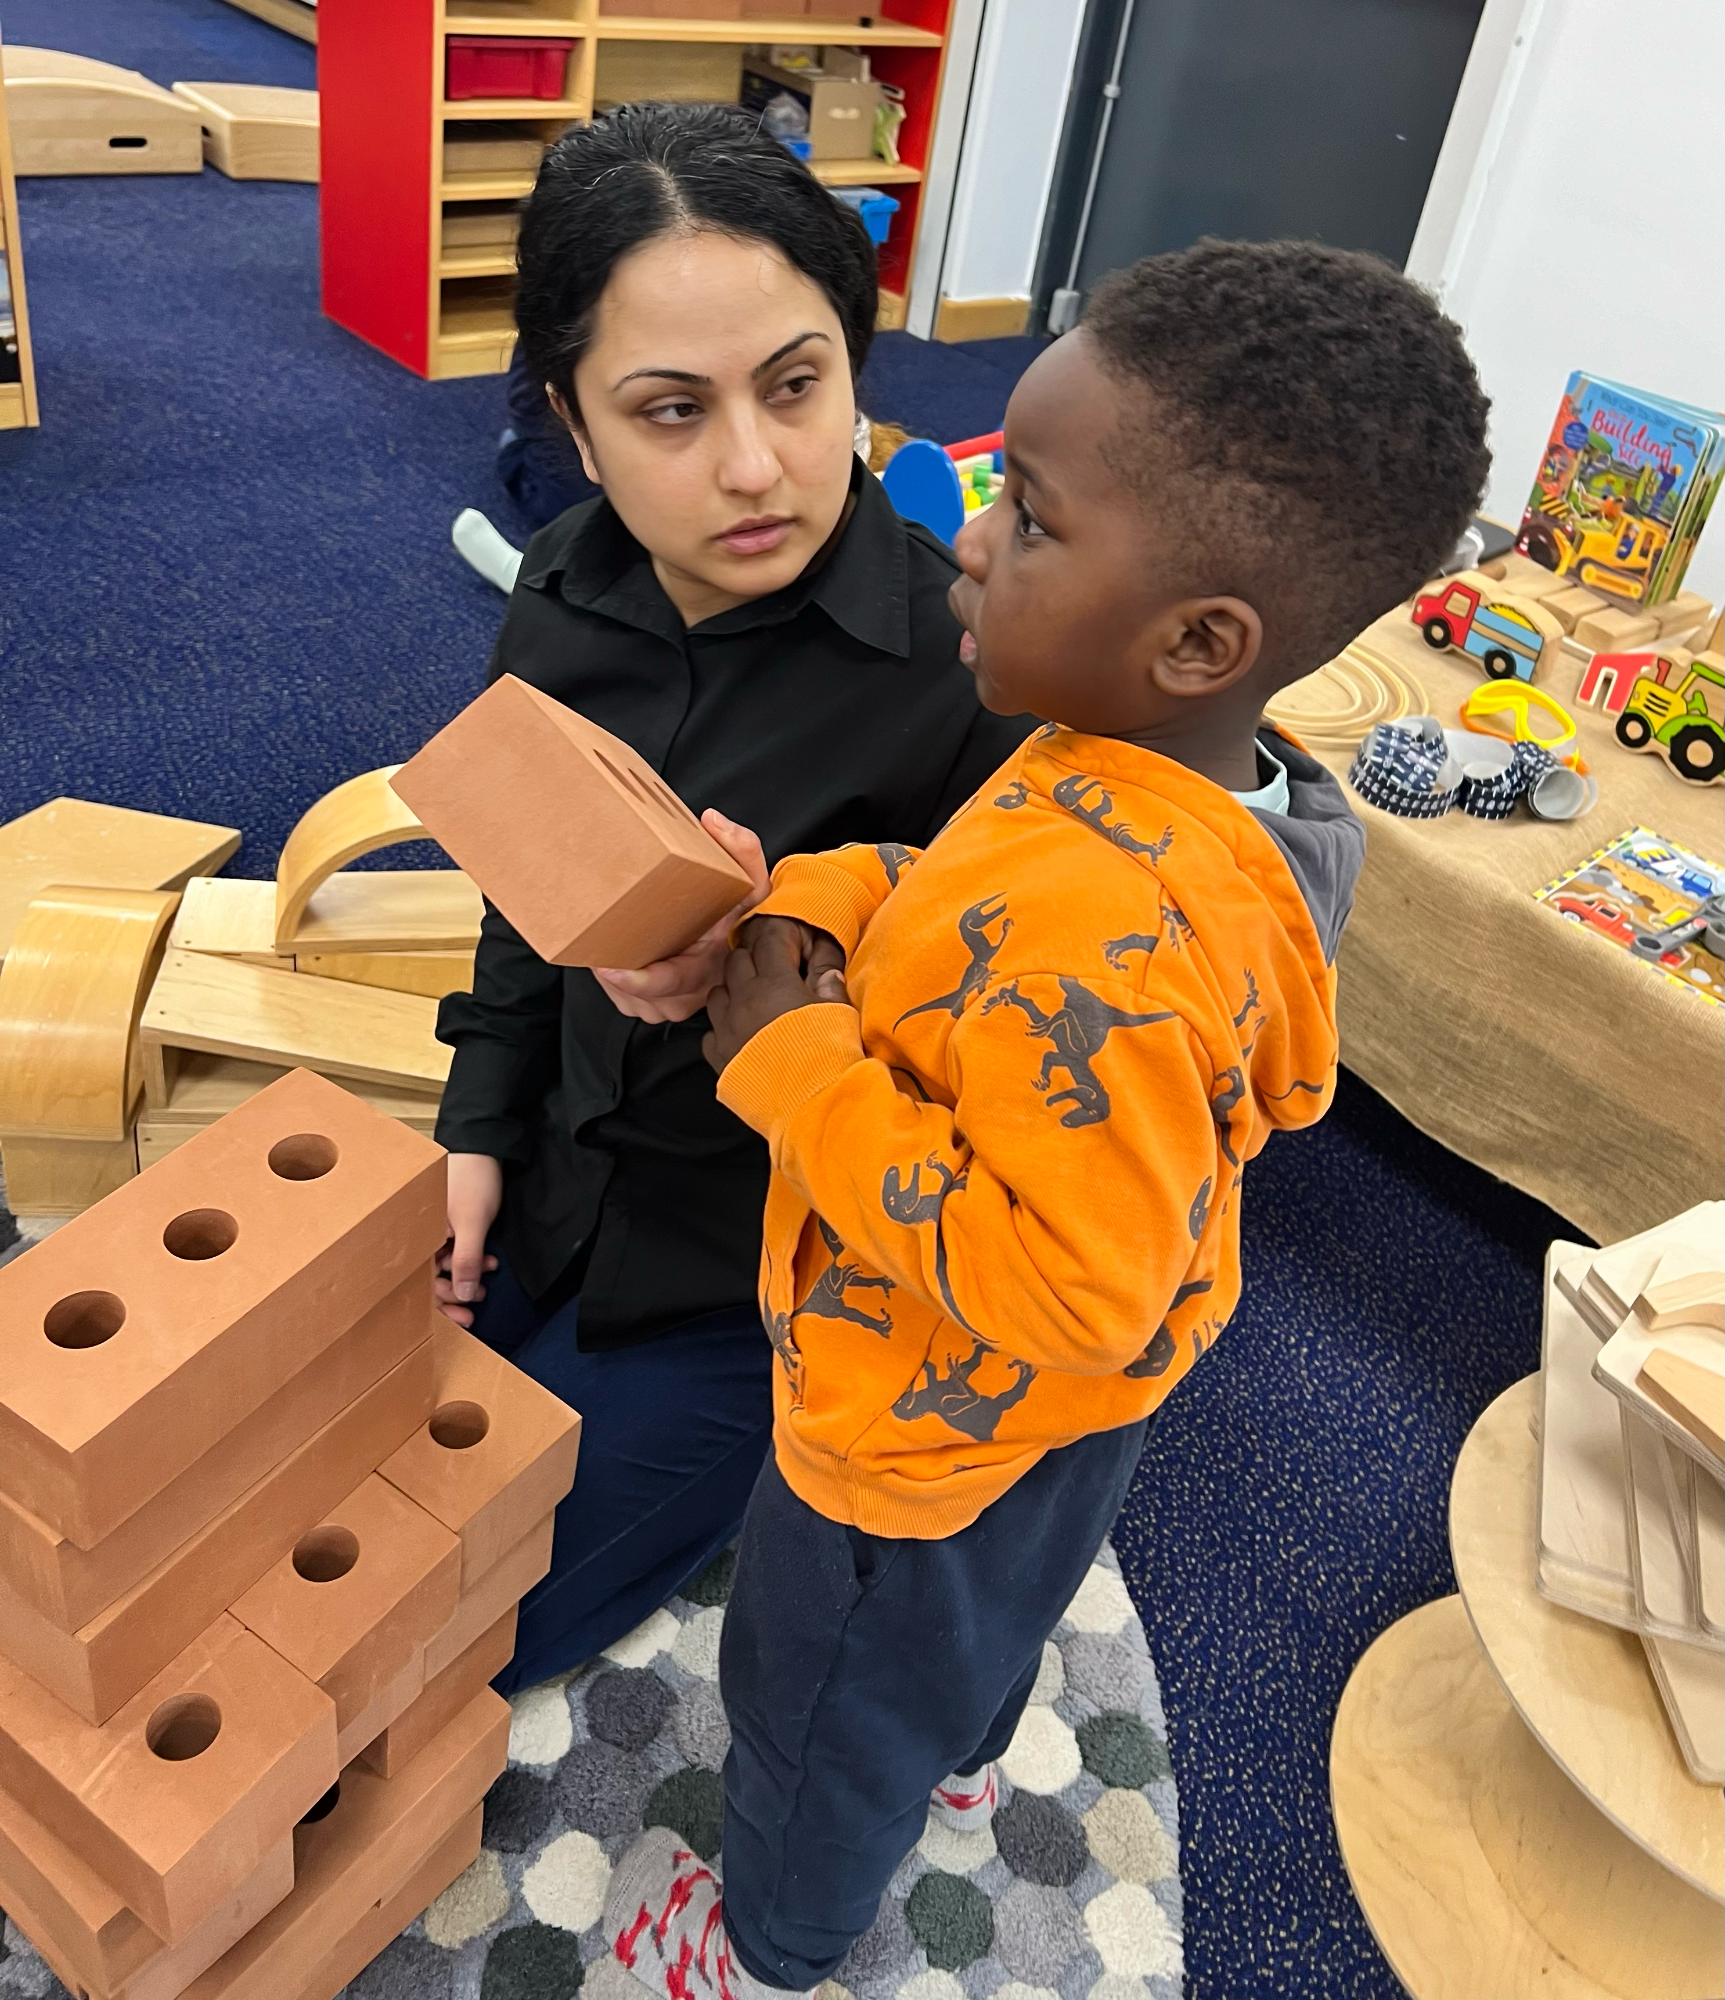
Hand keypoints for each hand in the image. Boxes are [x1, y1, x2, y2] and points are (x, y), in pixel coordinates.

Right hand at [436, 1152, 502, 1326]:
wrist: (485, 1147)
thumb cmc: (473, 1180)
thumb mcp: (472, 1224)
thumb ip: (466, 1261)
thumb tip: (461, 1296)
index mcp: (417, 1236)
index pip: (420, 1281)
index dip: (441, 1303)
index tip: (463, 1316)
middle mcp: (421, 1235)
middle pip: (430, 1278)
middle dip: (454, 1294)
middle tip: (474, 1307)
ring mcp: (436, 1230)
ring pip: (445, 1266)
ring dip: (466, 1277)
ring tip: (485, 1285)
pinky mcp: (452, 1224)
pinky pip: (456, 1251)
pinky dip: (472, 1260)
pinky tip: (489, 1261)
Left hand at [592, 810, 768, 1022]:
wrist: (733, 945)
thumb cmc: (736, 916)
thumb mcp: (749, 883)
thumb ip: (743, 850)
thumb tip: (713, 821)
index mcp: (710, 969)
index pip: (668, 984)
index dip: (637, 981)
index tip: (609, 969)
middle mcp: (689, 997)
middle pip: (635, 991)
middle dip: (613, 965)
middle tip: (598, 936)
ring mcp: (668, 1007)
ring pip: (623, 994)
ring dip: (612, 968)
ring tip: (614, 937)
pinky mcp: (649, 1009)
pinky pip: (620, 997)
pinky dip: (614, 976)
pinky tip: (622, 952)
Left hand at [702, 917, 849, 1073]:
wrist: (810, 1103)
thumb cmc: (828, 1056)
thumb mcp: (838, 1011)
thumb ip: (829, 982)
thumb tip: (825, 967)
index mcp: (775, 982)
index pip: (769, 940)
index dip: (780, 937)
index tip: (792, 947)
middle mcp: (744, 999)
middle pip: (736, 960)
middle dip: (753, 959)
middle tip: (772, 972)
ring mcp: (726, 1027)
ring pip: (717, 992)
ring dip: (733, 990)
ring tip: (753, 1003)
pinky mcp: (718, 1055)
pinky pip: (710, 1030)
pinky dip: (723, 1028)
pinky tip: (741, 1036)